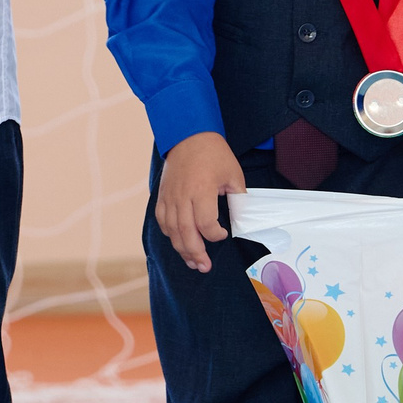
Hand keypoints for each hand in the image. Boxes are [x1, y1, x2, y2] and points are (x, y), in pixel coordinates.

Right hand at [155, 131, 244, 271]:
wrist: (188, 135)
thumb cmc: (213, 153)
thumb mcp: (233, 173)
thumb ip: (237, 197)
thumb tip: (240, 217)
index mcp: (202, 190)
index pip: (206, 224)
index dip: (215, 235)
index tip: (223, 235)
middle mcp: (183, 196)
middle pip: (186, 233)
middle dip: (196, 253)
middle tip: (204, 267)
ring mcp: (170, 197)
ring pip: (172, 231)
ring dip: (182, 249)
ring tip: (192, 262)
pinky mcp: (162, 196)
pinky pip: (162, 221)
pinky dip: (169, 234)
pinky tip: (178, 242)